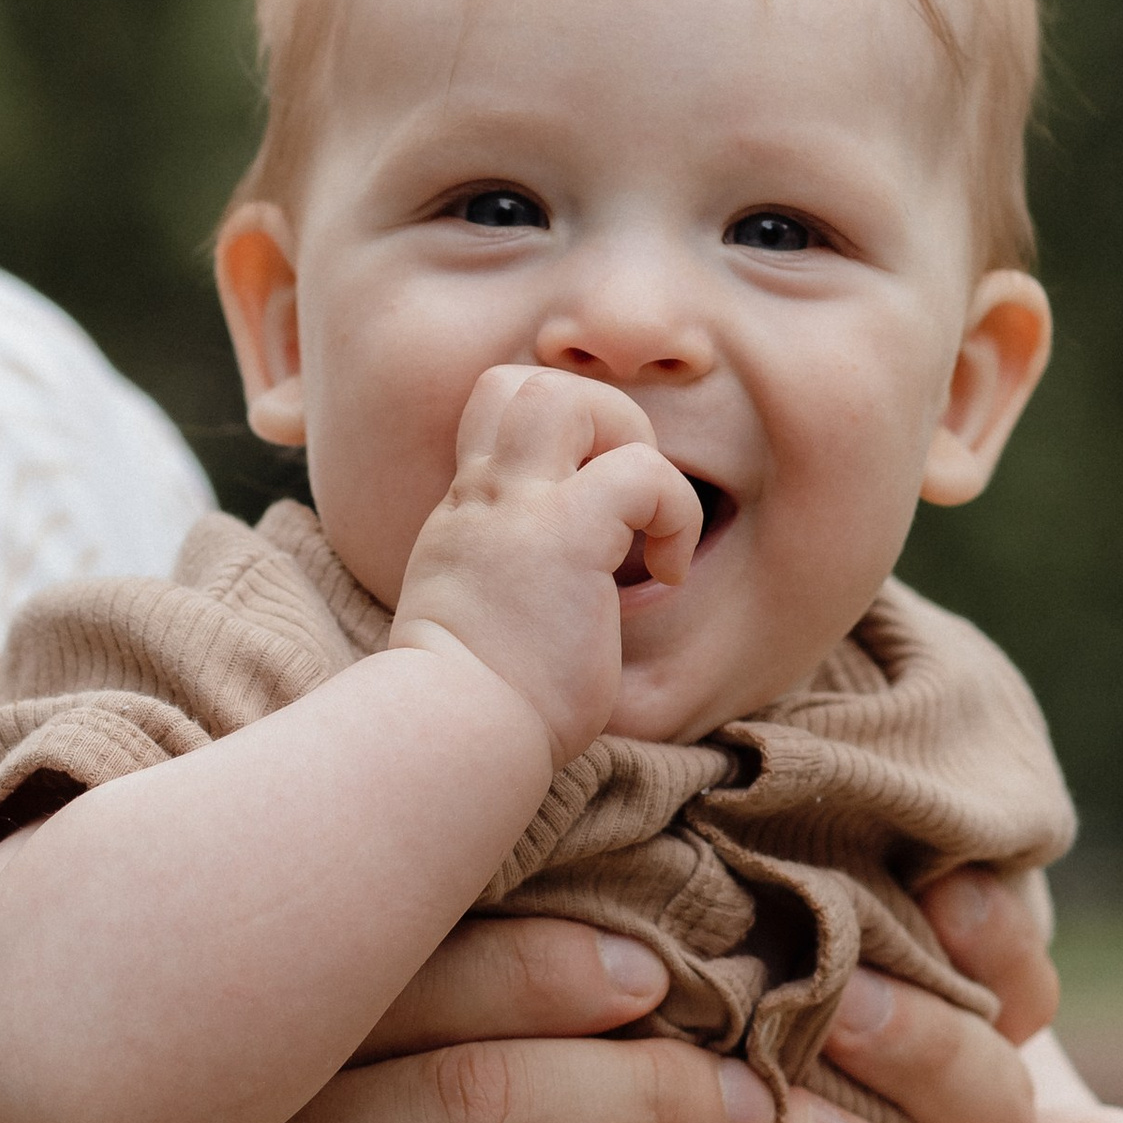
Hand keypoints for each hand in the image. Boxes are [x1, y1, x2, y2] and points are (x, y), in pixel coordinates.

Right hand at [392, 366, 699, 762]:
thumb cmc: (471, 712)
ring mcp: (519, 511)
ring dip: (631, 444)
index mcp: (464, 517)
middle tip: (626, 505)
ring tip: (645, 522)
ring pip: (572, 397)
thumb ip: (515, 587)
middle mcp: (483, 499)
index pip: (494, 413)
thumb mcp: (480, 625)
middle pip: (525, 382)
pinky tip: (667, 575)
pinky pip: (641, 472)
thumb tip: (576, 601)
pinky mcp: (564, 537)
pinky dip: (674, 510)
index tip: (588, 504)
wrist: (448, 739)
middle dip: (598, 419)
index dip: (554, 434)